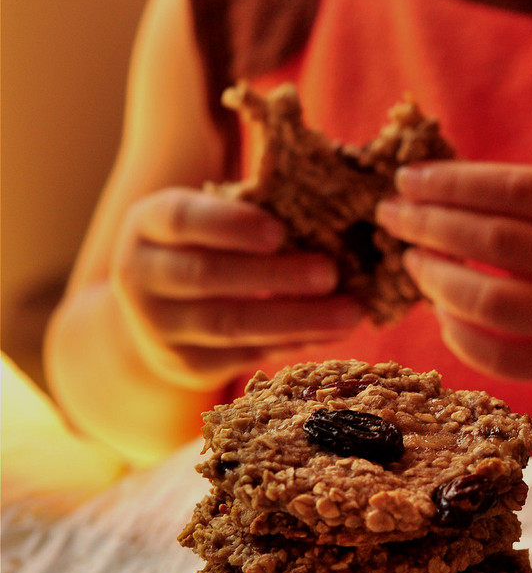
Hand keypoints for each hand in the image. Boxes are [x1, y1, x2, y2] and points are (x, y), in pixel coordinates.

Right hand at [111, 188, 362, 388]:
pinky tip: (330, 334)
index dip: (230, 225)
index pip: (182, 220)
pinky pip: (246, 354)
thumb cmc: (201, 246)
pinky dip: (293, 343)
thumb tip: (326, 207)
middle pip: (209, 277)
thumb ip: (249, 210)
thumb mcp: (204, 218)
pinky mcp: (187, 365)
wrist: (153, 313)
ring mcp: (160, 327)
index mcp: (147, 225)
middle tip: (330, 273)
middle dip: (275, 276)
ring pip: (231, 325)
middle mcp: (142, 276)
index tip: (278, 231)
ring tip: (349, 313)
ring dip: (296, 319)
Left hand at [376, 162, 531, 383]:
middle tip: (392, 216)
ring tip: (414, 260)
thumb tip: (437, 188)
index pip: (518, 190)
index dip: (455, 182)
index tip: (408, 178)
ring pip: (494, 303)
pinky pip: (503, 359)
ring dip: (438, 279)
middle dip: (432, 225)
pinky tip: (442, 312)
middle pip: (499, 242)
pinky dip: (461, 336)